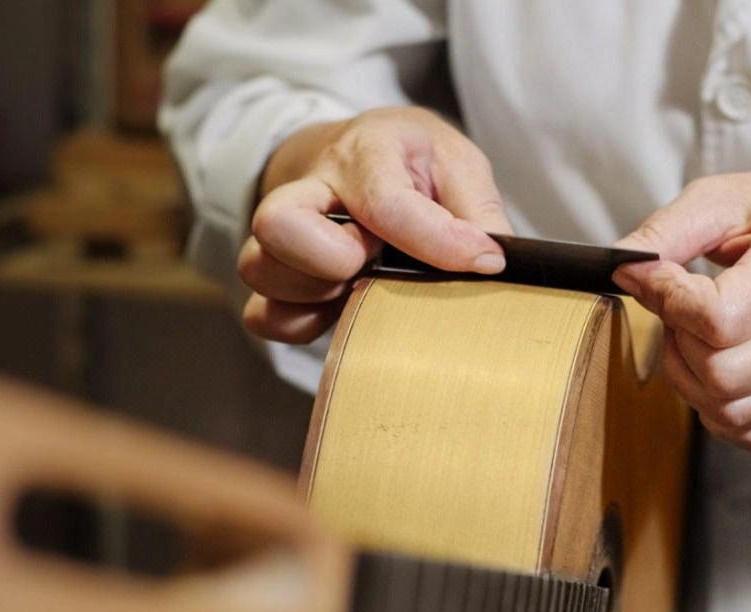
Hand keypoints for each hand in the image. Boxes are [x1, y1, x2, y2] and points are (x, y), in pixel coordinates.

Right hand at [240, 107, 510, 342]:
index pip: (385, 204)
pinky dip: (297, 323)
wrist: (356, 152)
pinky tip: (337, 309)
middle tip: (374, 263)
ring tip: (361, 282)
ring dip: (317, 292)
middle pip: (280, 224)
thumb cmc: (412, 163)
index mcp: (367, 150)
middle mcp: (311, 186)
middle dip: (333, 260)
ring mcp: (283, 233)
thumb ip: (478, 212)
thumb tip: (489, 266)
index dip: (437, 242)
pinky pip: (261, 313)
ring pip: (262, 270)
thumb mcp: (458, 165)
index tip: (482, 261)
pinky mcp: (275, 274)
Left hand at [613, 170, 750, 451]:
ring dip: (690, 379)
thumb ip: (668, 231)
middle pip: (723, 374)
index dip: (671, 301)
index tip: (655, 274)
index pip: (721, 319)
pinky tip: (709, 377)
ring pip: (733, 411)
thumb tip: (623, 270)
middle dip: (679, 342)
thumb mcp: (725, 198)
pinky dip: (722, 417)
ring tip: (690, 338)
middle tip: (676, 307)